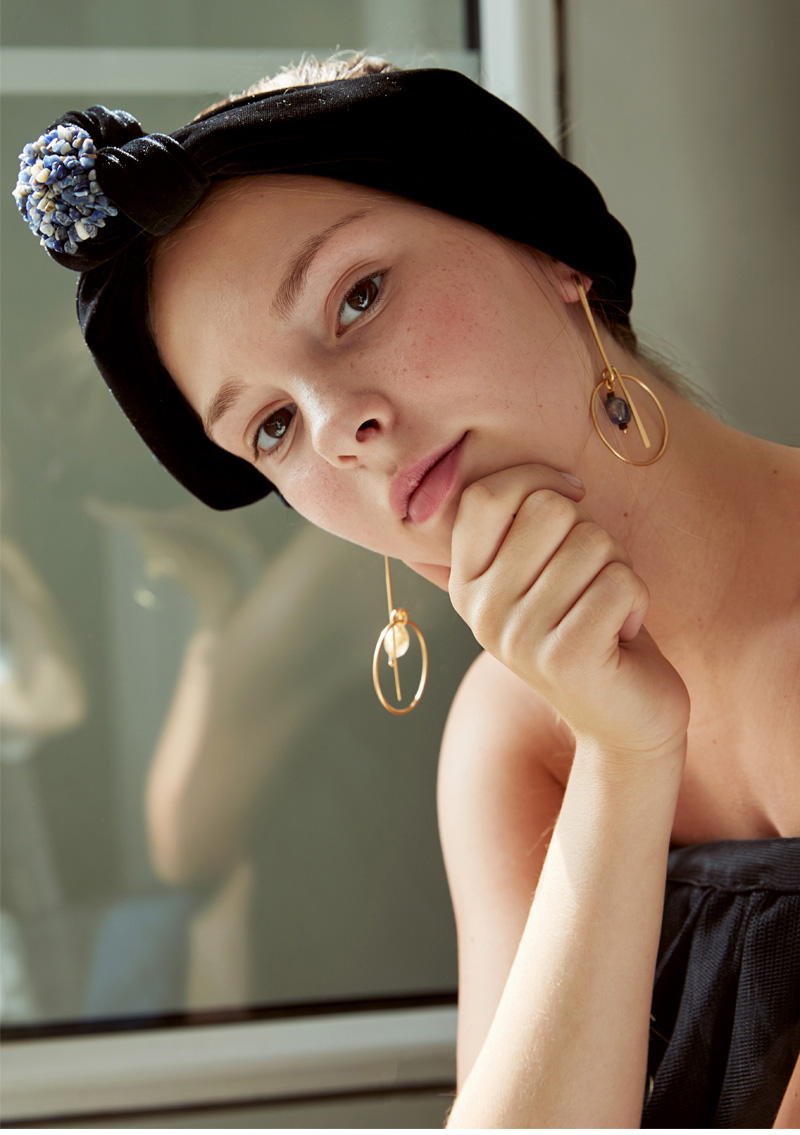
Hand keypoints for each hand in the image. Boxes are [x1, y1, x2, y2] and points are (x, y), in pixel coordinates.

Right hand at [445, 465, 689, 758]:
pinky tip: (623, 632)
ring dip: (619, 569)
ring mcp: (518, 636)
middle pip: (549, 510)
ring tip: (607, 608)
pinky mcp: (565, 657)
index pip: (486, 496)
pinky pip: (619, 582)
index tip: (572, 496)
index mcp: (466, 582)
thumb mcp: (539, 576)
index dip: (537, 478)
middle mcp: (481, 610)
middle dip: (591, 532)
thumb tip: (531, 474)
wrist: (622, 720)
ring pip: (592, 543)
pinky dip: (637, 599)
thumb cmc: (588, 628)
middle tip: (593, 577)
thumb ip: (521, 528)